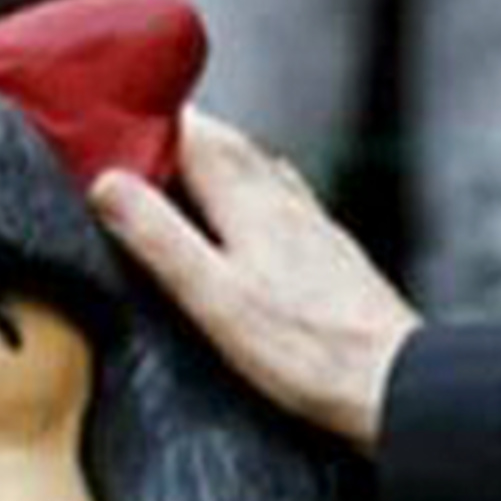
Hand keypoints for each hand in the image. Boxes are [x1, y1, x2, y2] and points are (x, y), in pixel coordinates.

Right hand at [91, 109, 420, 449]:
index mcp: (249, 199)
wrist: (396, 382)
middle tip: (129, 140)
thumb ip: (160, 237)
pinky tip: (248, 215)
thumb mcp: (214, 298)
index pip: (189, 129)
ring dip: (213, 162)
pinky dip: (249, 194)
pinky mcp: (331, 253)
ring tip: (175, 172)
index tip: (104, 120)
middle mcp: (285, 198)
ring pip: (254, 169)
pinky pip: (281, 201)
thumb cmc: (310, 352)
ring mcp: (312, 223)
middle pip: (222, 143)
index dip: (144, 119)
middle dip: (174, 135)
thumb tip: (108, 183)